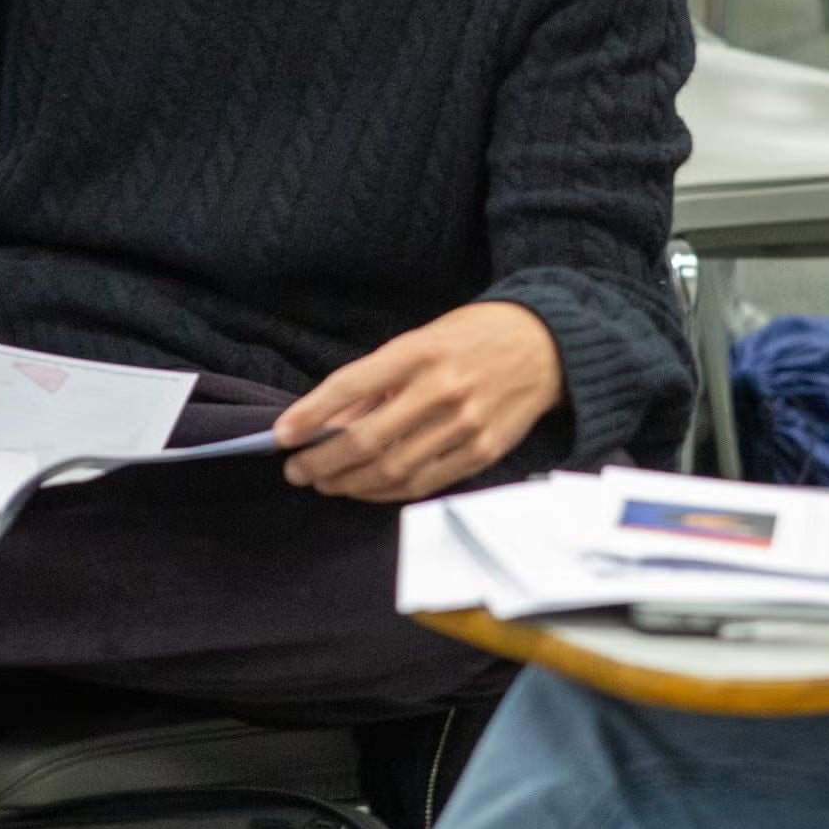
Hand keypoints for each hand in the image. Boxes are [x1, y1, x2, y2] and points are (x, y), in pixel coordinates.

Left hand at [274, 303, 564, 502]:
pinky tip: (365, 489)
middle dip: (322, 461)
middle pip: (366, 439)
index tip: (281, 435)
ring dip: (349, 483)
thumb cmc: (475, 337)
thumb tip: (332, 420)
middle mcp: (442, 388)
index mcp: (421, 351)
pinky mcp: (483, 452)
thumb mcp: (422, 338)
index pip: (351, 385)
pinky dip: (387, 492)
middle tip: (297, 470)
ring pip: (392, 469)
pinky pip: (424, 484)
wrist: (548, 347)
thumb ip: (378, 380)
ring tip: (324, 482)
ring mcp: (465, 424)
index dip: (311, 414)